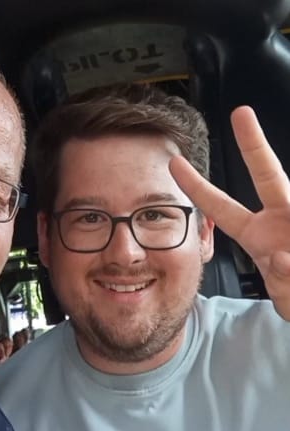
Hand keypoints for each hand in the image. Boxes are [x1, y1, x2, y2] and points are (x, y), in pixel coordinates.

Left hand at [170, 105, 289, 319]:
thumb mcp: (286, 293)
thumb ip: (283, 279)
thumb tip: (282, 257)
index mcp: (258, 234)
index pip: (222, 206)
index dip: (197, 187)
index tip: (175, 163)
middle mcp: (282, 219)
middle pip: (269, 175)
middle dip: (254, 145)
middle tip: (240, 114)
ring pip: (289, 210)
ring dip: (287, 249)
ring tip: (285, 262)